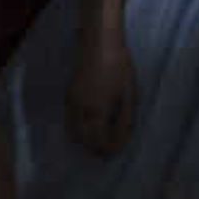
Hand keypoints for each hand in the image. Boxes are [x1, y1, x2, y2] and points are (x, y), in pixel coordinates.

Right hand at [66, 38, 137, 157]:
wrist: (99, 44)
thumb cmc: (119, 67)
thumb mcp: (129, 94)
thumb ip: (125, 119)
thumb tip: (123, 136)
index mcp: (97, 111)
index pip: (100, 141)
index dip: (108, 149)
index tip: (115, 154)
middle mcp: (80, 110)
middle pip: (83, 140)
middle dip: (94, 148)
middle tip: (106, 153)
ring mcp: (72, 102)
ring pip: (72, 130)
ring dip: (84, 139)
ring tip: (98, 141)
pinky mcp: (69, 94)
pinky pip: (69, 119)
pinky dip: (77, 128)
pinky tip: (89, 124)